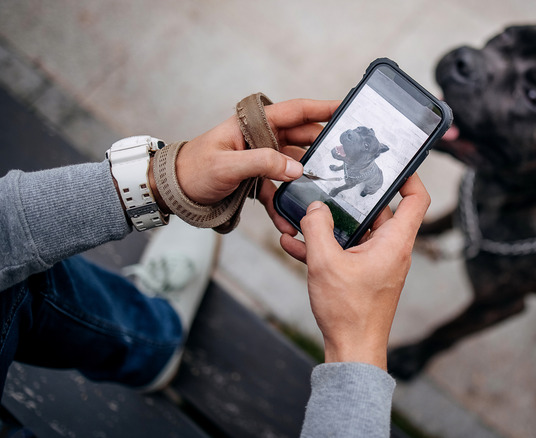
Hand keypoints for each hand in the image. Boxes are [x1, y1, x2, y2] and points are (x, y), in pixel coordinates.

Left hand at [156, 99, 339, 232]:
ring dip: (306, 181)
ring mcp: (260, 160)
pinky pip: (277, 190)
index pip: (295, 111)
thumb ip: (263, 164)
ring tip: (324, 192)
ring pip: (293, 166)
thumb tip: (298, 169)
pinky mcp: (256, 180)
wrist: (171, 191)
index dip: (321, 107)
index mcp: (253, 125)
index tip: (346, 107)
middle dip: (323, 147)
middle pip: (301, 139)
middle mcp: (260, 139)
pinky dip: (283, 205)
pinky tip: (289, 221)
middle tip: (346, 156)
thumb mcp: (227, 166)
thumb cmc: (192, 170)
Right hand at [280, 174, 430, 369]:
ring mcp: (377, 263)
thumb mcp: (325, 263)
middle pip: (379, 210)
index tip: (390, 162)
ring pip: (356, 231)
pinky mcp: (363, 275)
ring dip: (330, 224)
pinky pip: (346, 251)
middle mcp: (391, 250)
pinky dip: (325, 245)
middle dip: (352, 197)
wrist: (352, 351)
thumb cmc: (349, 312)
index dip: (409, 176)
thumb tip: (314, 207)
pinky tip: (295, 244)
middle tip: (333, 180)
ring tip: (302, 216)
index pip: (417, 199)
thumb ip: (318, 228)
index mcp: (395, 242)